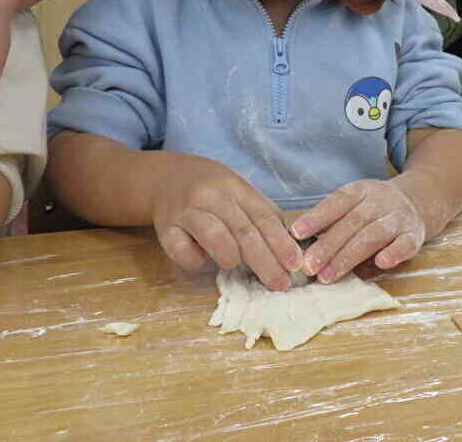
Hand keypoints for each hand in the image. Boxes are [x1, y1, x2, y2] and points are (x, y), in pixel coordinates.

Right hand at [151, 156, 303, 290]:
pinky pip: (181, 249)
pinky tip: (203, 263)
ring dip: (231, 256)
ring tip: (236, 267)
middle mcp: (212, 197)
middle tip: (280, 284)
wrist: (168, 177)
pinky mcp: (165, 229)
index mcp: (236, 188)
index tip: (296, 266)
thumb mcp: (240, 192)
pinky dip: (194, 260)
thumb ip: (262, 215)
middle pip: (244, 231)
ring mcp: (187, 211)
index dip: (282, 243)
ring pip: (214, 235)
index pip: (264, 217)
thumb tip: (289, 251)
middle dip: (265, 261)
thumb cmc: (214, 191)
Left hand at [291, 179, 425, 283]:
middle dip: (328, 246)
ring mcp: (399, 217)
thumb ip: (332, 221)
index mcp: (361, 190)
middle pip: (352, 222)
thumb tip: (298, 243)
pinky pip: (406, 244)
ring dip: (349, 256)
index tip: (296, 233)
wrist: (417, 201)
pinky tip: (381, 263)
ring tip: (327, 275)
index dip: (317, 217)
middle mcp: (380, 201)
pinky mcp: (414, 234)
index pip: (337, 202)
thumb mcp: (354, 205)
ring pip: (373, 235)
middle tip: (308, 266)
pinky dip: (394, 253)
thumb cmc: (373, 209)